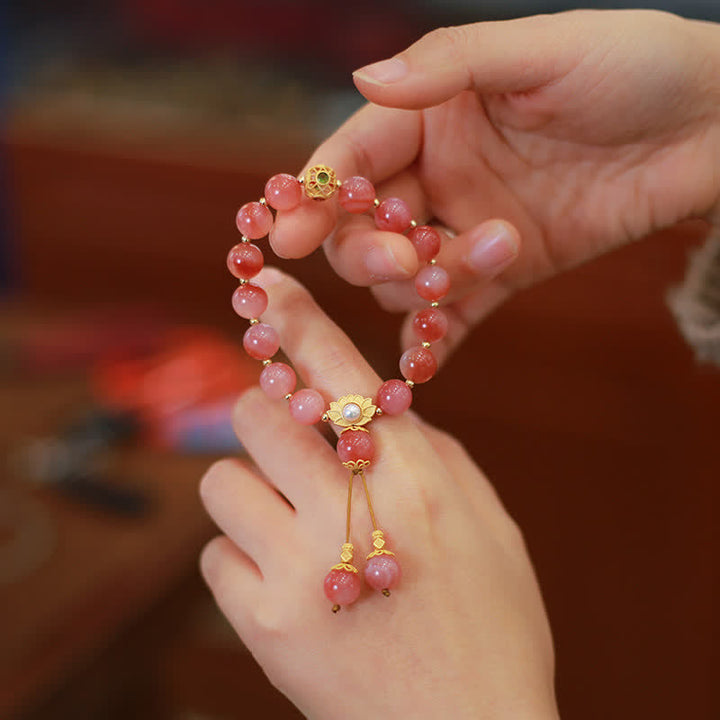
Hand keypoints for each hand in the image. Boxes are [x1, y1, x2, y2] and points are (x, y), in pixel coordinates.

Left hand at [199, 267, 557, 719]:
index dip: (297, 319)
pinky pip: (214, 555)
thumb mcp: (489, 526)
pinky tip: (285, 580)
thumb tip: (379, 409)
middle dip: (264, 414)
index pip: (340, 371)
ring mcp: (301, 568)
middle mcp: (353, 509)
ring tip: (287, 522)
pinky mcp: (264, 625)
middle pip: (258, 413)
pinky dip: (240, 556)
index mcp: (417, 477)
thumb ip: (434, 457)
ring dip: (248, 489)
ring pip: (221, 480)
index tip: (265, 284)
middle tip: (285, 438)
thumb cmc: (492, 625)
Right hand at [269, 9, 719, 361]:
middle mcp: (439, 176)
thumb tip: (364, 78)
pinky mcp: (506, 271)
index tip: (285, 237)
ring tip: (497, 248)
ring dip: (428, 282)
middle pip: (363, 232)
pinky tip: (424, 360)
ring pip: (406, 279)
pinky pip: (455, 315)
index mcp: (432, 116)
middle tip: (405, 254)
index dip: (314, 199)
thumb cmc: (631, 67)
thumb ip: (447, 67)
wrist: (711, 126)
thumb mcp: (538, 51)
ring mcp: (468, 228)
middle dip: (371, 251)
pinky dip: (434, 342)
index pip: (350, 161)